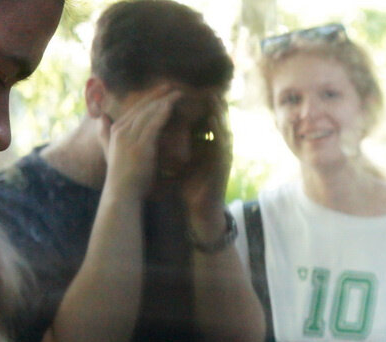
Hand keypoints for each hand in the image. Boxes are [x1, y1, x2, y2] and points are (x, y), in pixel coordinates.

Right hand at [101, 84, 181, 201]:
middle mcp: (121, 130)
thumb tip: (100, 117)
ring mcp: (130, 137)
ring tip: (178, 93)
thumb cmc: (121, 177)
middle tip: (173, 85)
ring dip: (164, 101)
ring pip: (149, 113)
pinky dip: (162, 113)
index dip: (149, 98)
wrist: (122, 194)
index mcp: (116, 129)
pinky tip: (171, 105)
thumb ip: (104, 133)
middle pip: (142, 107)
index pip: (135, 109)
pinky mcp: (140, 146)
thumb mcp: (109, 151)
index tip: (162, 90)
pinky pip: (153, 124)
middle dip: (158, 94)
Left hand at [180, 93, 232, 233]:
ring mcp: (223, 157)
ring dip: (221, 113)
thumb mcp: (181, 162)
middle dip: (214, 104)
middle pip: (218, 122)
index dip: (201, 105)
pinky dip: (219, 131)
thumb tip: (161, 130)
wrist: (199, 212)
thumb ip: (177, 146)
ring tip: (215, 95)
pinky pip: (223, 144)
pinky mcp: (224, 166)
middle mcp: (218, 149)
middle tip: (207, 84)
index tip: (192, 88)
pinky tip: (214, 119)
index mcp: (207, 147)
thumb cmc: (190, 188)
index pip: (206, 121)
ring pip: (224, 129)